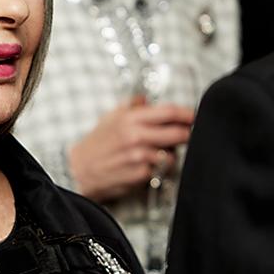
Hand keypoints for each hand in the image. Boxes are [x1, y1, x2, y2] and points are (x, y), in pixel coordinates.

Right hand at [68, 97, 194, 201]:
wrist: (79, 169)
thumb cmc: (96, 144)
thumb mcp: (110, 117)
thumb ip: (131, 106)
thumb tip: (146, 98)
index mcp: (130, 119)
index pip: (169, 112)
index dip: (187, 113)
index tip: (194, 115)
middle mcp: (136, 136)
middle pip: (178, 133)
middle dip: (187, 134)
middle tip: (187, 134)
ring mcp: (139, 157)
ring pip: (173, 154)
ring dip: (172, 154)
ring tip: (161, 152)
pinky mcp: (140, 175)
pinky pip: (161, 170)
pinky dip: (160, 168)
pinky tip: (150, 165)